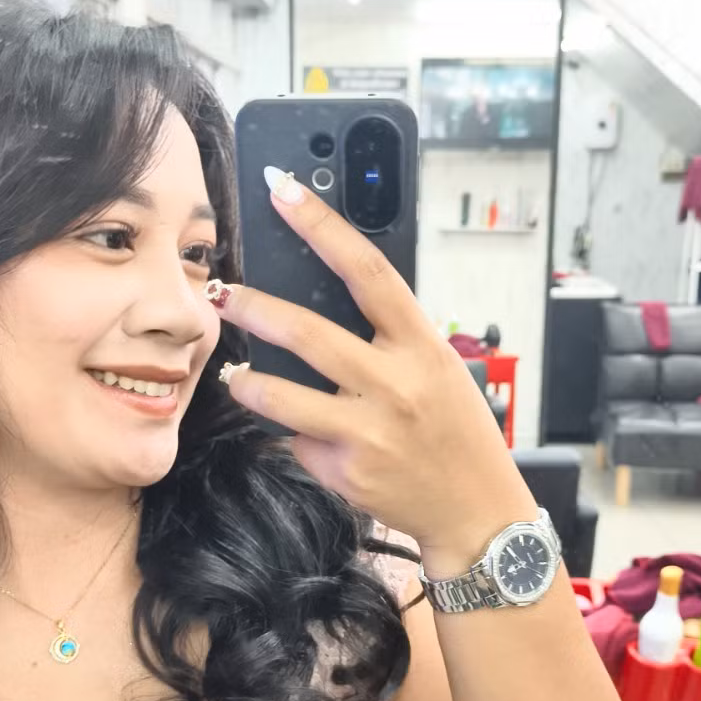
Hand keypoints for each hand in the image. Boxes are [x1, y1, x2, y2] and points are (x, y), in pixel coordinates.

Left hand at [207, 168, 533, 561]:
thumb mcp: (436, 368)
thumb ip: (389, 337)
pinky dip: (293, 433)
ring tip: (234, 374)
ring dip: (247, 382)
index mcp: (422, 345)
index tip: (284, 190)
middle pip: (307, 333)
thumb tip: (321, 298)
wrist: (476, 510)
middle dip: (255, 308)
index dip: (321, 225)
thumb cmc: (454, 430)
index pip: (366, 270)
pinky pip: (298, 440)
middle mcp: (396, 384)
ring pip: (281, 396)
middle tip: (224, 294)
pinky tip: (303, 434)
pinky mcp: (346, 472)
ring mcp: (368, 431)